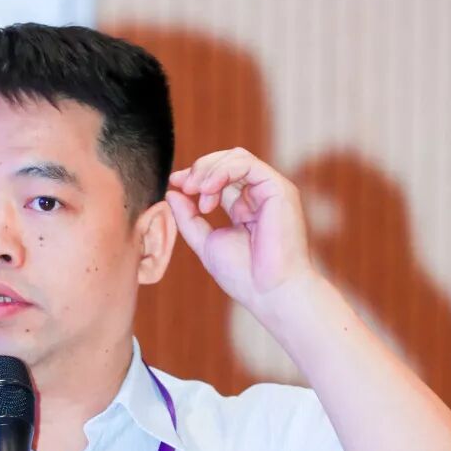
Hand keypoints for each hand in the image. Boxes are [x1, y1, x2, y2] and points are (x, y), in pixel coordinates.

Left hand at [165, 148, 317, 321]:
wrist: (271, 293)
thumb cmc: (244, 276)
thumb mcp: (207, 243)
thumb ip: (189, 218)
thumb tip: (172, 192)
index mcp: (244, 208)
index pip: (219, 178)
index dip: (196, 175)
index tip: (175, 183)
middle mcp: (259, 196)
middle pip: (227, 161)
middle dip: (200, 169)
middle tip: (184, 186)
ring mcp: (271, 190)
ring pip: (236, 157)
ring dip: (209, 170)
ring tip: (196, 191)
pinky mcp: (278, 188)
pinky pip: (246, 163)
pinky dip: (222, 171)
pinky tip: (208, 191)